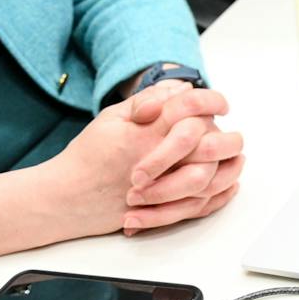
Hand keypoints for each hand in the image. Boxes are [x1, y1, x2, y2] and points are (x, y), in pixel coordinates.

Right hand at [0, 82, 241, 255]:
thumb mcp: (112, 116)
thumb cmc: (87, 156)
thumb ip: (150, 100)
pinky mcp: (160, 211)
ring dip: (228, 166)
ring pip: (209, 178)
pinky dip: (219, 195)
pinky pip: (200, 207)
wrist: (65, 199)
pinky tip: (227, 183)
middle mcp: (157, 162)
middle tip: (231, 132)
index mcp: (146, 134)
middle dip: (227, 136)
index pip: (190, 110)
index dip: (210, 101)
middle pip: (208, 145)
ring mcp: (160, 189)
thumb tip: (182, 87)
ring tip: (233, 155)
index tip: (220, 103)